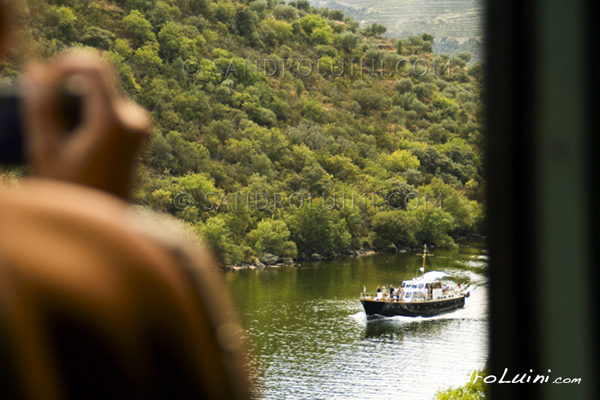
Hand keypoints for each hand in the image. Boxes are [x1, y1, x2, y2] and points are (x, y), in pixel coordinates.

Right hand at [21, 49, 149, 198]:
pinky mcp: (140, 131)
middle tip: (47, 115)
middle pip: (96, 80)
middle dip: (68, 86)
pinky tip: (77, 137)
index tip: (44, 80)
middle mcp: (135, 118)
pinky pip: (110, 106)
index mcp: (114, 120)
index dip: (67, 63)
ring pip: (102, 93)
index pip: (94, 65)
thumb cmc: (73, 190)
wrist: (107, 220)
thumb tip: (35, 69)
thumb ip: (39, 106)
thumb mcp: (46, 148)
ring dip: (78, 101)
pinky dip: (90, 111)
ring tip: (63, 134)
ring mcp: (141, 126)